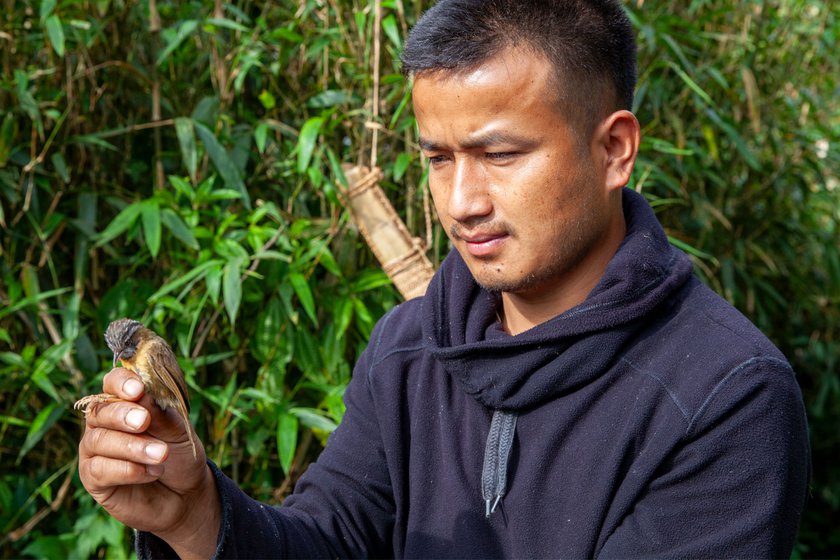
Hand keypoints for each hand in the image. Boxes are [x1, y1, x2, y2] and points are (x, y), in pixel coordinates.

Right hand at [78, 367, 219, 557]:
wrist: (185, 494)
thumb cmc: (180, 455)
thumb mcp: (179, 431)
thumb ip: (160, 413)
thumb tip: (143, 393)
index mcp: (126, 403)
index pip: (113, 382)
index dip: (121, 383)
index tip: (138, 390)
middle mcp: (104, 423)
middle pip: (100, 411)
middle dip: (122, 415)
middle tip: (144, 421)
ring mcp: (96, 450)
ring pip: (99, 440)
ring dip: (132, 446)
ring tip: (161, 454)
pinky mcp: (93, 479)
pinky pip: (99, 469)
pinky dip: (127, 470)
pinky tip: (152, 473)